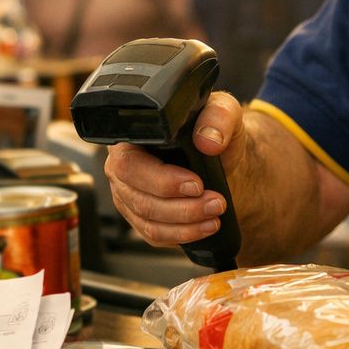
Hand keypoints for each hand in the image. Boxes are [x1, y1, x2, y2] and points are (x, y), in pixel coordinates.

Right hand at [104, 91, 243, 248]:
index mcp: (132, 137)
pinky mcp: (140, 217)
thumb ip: (218, 116)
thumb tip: (208, 140)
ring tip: (214, 214)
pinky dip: (182, 234)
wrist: (225, 160)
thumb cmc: (214, 134)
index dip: (161, 179)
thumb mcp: (224, 114)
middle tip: (214, 202)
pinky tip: (204, 227)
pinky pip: (154, 234)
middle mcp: (123, 166)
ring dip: (185, 223)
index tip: (196, 184)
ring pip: (147, 220)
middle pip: (137, 197)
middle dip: (180, 206)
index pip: (129, 162)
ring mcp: (129, 194)